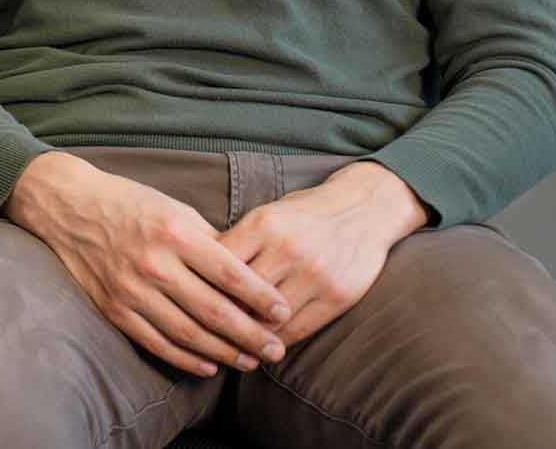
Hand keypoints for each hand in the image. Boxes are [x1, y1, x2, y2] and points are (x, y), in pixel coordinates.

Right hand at [3, 152, 290, 377]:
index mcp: (175, 232)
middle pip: (214, 311)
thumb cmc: (129, 203)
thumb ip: (209, 241)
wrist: (68, 207)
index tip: (284, 313)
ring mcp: (132, 289)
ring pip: (189, 333)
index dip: (261, 298)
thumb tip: (247, 274)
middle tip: (277, 350)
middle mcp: (154, 263)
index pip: (230, 273)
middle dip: (251, 335)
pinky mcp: (115, 308)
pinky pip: (157, 343)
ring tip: (250, 361)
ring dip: (225, 352)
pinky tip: (209, 365)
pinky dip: (186, 358)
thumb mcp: (174, 208)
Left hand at [217, 161, 428, 348]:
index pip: (220, 267)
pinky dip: (278, 339)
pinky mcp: (337, 296)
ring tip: (232, 346)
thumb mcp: (266, 216)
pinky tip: (264, 343)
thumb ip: (238, 243)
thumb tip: (201, 276)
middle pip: (241, 297)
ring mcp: (315, 275)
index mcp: (263, 224)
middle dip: (221, 317)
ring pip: (269, 320)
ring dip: (249, 336)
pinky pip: (299, 329)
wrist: (365, 209)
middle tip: (205, 332)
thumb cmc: (304, 214)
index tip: (191, 303)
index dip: (202, 287)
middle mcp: (288, 249)